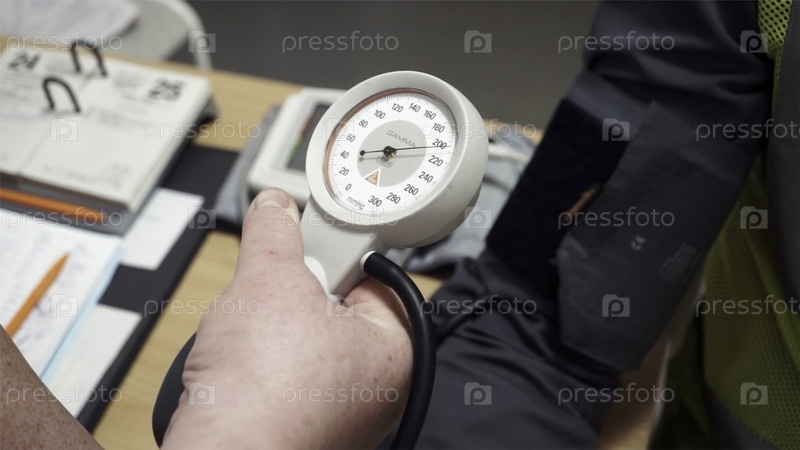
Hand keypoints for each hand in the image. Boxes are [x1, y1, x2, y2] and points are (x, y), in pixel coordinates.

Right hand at [163, 188, 412, 448]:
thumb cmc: (263, 388)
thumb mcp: (268, 278)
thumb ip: (275, 233)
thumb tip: (275, 207)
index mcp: (397, 349)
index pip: (373, 275)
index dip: (334, 251)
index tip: (311, 241)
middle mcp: (377, 389)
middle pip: (333, 307)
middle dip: (293, 293)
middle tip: (273, 296)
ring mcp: (339, 413)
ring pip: (300, 341)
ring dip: (268, 327)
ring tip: (251, 337)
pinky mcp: (302, 426)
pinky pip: (281, 377)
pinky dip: (257, 363)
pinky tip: (239, 365)